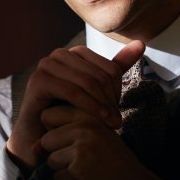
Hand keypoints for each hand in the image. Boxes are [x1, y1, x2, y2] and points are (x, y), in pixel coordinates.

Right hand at [6, 40, 143, 171]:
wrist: (40, 136)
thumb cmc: (68, 113)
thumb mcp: (97, 91)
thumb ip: (116, 67)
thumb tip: (141, 43)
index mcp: (75, 53)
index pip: (109, 67)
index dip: (117, 91)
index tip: (118, 111)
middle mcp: (59, 55)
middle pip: (99, 74)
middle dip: (110, 99)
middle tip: (117, 121)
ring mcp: (46, 65)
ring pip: (87, 82)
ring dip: (102, 105)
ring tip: (111, 124)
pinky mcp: (38, 80)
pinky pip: (72, 91)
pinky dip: (89, 107)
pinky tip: (99, 121)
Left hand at [39, 103, 168, 179]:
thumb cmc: (113, 159)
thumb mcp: (96, 133)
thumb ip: (66, 131)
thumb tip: (32, 147)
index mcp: (89, 115)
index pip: (48, 115)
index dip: (54, 131)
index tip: (70, 141)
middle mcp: (85, 129)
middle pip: (46, 139)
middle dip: (57, 153)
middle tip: (80, 159)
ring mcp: (81, 150)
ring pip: (50, 159)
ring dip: (62, 168)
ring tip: (85, 168)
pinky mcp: (78, 172)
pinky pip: (56, 177)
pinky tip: (86, 179)